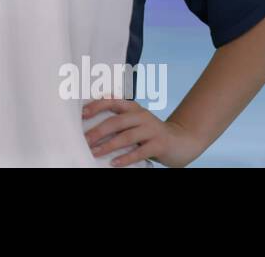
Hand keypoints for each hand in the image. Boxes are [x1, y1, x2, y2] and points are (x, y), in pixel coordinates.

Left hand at [82, 98, 205, 167]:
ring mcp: (152, 129)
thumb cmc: (151, 133)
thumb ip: (119, 121)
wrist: (181, 141)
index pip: (113, 101)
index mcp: (134, 108)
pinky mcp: (159, 144)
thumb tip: (91, 128)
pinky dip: (125, 158)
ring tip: (95, 152)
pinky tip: (114, 163)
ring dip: (108, 145)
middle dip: (98, 131)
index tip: (82, 114)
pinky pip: (140, 152)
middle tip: (85, 140)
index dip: (97, 106)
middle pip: (117, 121)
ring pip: (126, 137)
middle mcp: (142, 116)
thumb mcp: (136, 122)